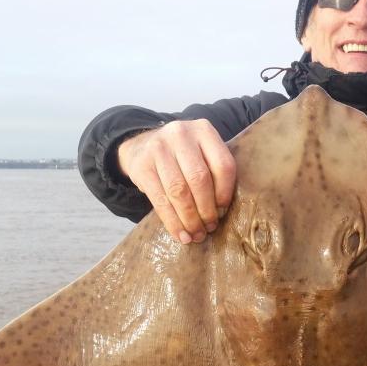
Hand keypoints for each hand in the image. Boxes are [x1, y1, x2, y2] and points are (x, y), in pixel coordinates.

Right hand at [117, 119, 235, 243]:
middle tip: (209, 228)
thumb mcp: (201, 153)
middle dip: (206, 210)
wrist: (142, 145)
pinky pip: (160, 200)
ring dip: (190, 219)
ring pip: (179, 191)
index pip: (223, 165)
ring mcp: (159, 148)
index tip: (223, 212)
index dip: (225, 193)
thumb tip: (221, 213)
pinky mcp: (142, 165)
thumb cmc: (181, 157)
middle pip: (199, 179)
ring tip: (196, 235)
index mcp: (204, 130)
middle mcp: (181, 134)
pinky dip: (172, 222)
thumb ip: (214, 172)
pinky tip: (180, 234)